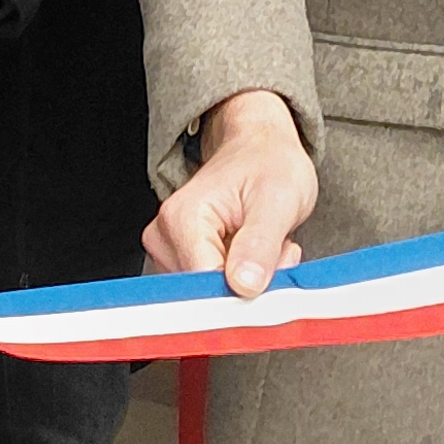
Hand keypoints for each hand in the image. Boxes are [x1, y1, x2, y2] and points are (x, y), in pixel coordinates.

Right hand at [146, 89, 317, 298]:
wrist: (260, 149)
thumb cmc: (268, 164)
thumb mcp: (278, 199)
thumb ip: (260, 245)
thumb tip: (244, 285)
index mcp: (183, 218)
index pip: (205, 284)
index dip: (243, 293)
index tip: (273, 278)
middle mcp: (165, 234)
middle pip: (206, 292)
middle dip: (250, 284)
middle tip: (276, 249)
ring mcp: (168, 247)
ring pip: (210, 293)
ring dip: (247, 282)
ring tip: (263, 245)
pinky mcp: (179, 257)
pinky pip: (210, 288)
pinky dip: (238, 279)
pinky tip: (251, 252)